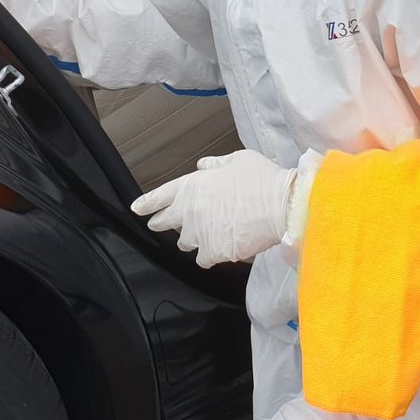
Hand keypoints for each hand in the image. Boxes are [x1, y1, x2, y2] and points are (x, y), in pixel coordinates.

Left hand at [132, 151, 295, 266]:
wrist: (281, 206)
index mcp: (192, 186)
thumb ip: (215, 165)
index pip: (160, 196)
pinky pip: (203, 258)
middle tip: (161, 224)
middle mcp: (190, 211)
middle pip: (165, 222)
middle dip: (162, 223)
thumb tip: (203, 165)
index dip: (147, 203)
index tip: (138, 209)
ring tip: (203, 234)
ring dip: (191, 238)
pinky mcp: (213, 252)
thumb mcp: (237, 161)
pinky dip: (209, 255)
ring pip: (185, 242)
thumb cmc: (262, 179)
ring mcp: (200, 234)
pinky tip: (218, 249)